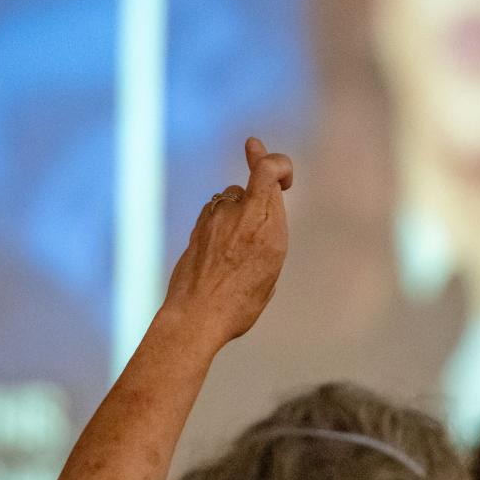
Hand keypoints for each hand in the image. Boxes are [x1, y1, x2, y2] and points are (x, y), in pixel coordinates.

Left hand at [163, 137, 292, 350]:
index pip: (266, 169)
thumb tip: (266, 218)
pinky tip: (221, 249)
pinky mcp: (197, 227)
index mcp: (267, 226)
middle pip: (251, 184)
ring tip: (238, 245)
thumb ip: (270, 233)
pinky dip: (221, 223)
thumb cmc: (239, 303)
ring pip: (230, 199)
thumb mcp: (270, 271)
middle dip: (259, 195)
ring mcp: (215, 218)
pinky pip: (214, 213)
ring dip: (238, 210)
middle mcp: (240, 215)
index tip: (282, 173)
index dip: (276, 162)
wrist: (197, 316)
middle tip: (261, 219)